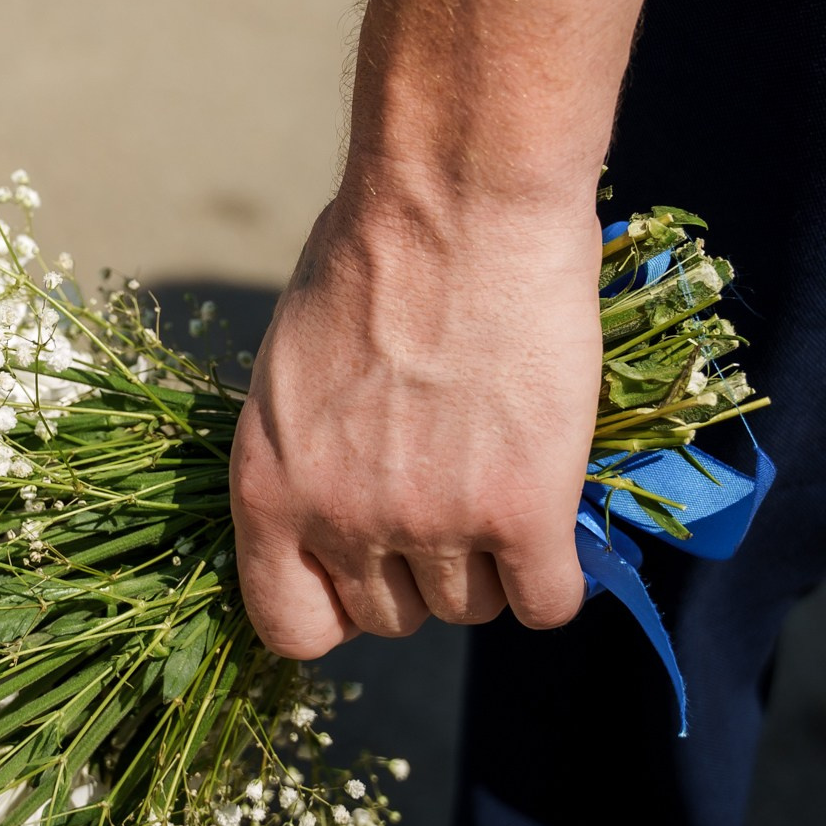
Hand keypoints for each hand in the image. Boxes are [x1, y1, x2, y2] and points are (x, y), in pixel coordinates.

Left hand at [229, 185, 602, 659]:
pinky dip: (555, 575)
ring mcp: (434, 521)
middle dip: (423, 570)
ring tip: (504, 475)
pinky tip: (554, 520)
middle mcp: (343, 519)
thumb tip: (348, 503)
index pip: (290, 625)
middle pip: (394, 618)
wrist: (459, 200)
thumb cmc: (377, 253)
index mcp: (270, 486)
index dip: (337, 609)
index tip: (369, 573)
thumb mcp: (296, 367)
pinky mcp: (522, 511)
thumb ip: (314, 454)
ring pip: (472, 609)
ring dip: (492, 562)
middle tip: (454, 491)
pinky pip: (545, 602)